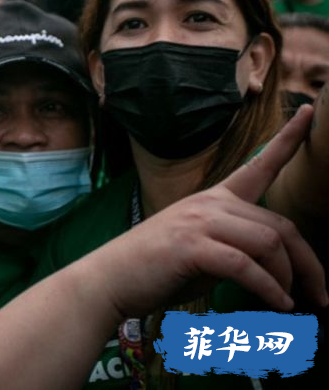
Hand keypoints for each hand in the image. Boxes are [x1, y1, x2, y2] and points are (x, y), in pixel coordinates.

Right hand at [92, 105, 327, 317]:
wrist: (109, 278)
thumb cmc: (154, 268)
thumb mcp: (200, 249)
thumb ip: (235, 249)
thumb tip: (275, 274)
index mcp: (213, 199)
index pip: (258, 164)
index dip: (288, 139)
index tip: (309, 111)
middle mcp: (210, 204)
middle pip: (280, 226)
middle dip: (308, 265)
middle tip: (319, 296)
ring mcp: (199, 222)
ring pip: (269, 244)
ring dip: (287, 280)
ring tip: (288, 305)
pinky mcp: (192, 247)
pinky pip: (247, 267)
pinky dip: (269, 290)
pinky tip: (277, 306)